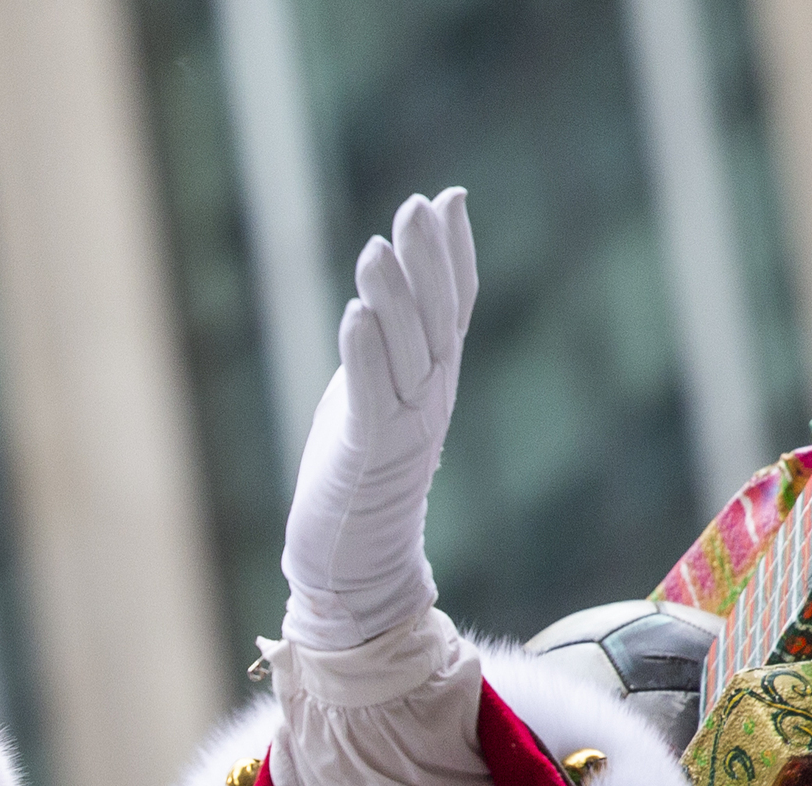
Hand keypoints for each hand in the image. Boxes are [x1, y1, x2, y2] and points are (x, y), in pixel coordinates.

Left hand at [281, 187, 478, 651]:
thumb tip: (390, 294)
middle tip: (417, 206)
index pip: (455, 304)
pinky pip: (371, 396)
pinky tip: (355, 315)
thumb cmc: (360, 475)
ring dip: (393, 297)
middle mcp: (430, 396)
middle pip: (436, 316)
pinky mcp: (367, 452)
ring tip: (376, 247)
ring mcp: (403, 425)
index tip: (449, 198)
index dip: (455, 251)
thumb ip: (389, 345)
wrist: (355, 561)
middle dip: (428, 259)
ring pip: (406, 350)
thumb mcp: (379, 396)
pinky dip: (365, 354)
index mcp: (437, 379)